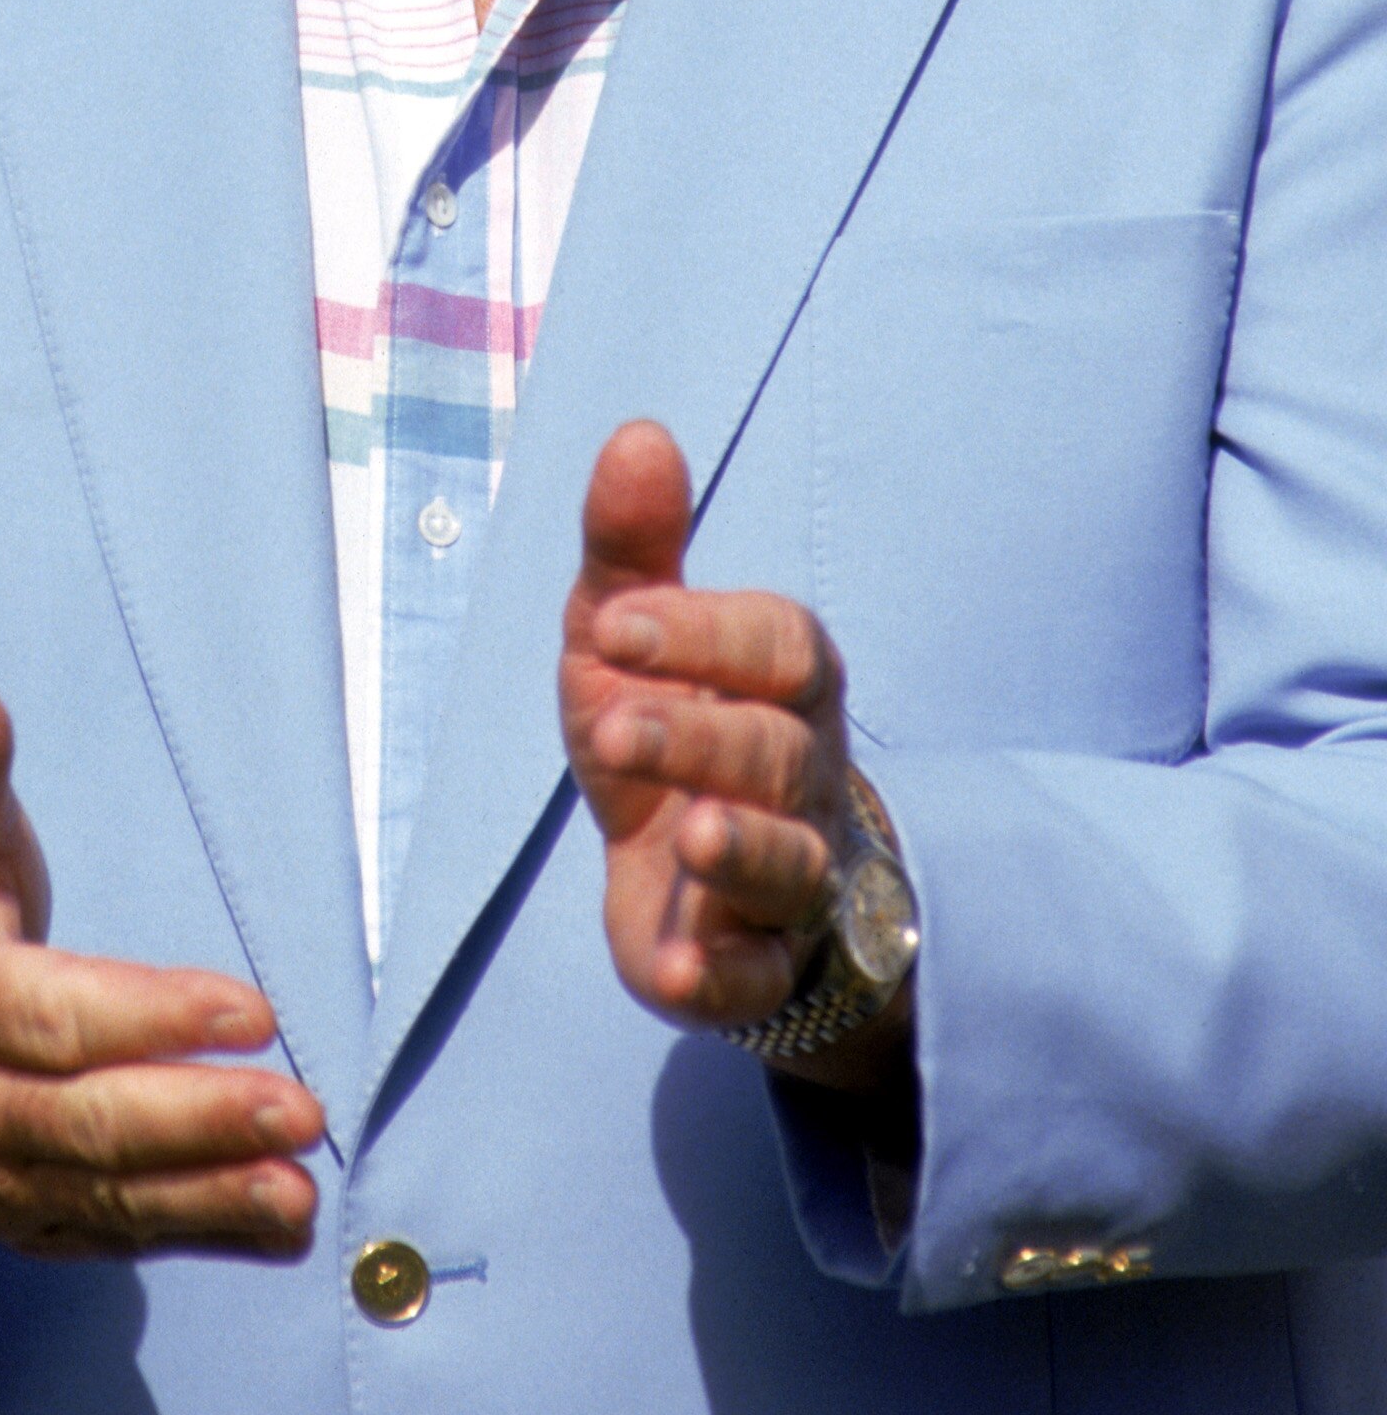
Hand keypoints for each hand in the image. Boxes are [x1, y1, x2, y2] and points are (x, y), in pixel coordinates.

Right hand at [0, 665, 324, 1258]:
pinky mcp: (24, 1219)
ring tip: (302, 1188)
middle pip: (88, 1120)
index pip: (51, 1014)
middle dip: (199, 1119)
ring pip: (107, 1193)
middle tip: (300, 1108)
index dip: (149, 1017)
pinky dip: (200, 1233)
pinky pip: (115, 1234)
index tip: (250, 1008)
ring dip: (211, 1194)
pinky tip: (281, 1224)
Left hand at [560, 420, 900, 1079]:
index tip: (613, 623)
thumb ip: (633, 544)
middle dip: (697, 737)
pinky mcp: (754, 970)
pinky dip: (718, 979)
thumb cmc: (669, 724)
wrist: (693, 874)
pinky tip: (673, 970)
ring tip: (686, 835)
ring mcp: (790, 879)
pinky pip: (755, 982)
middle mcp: (805, 778)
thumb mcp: (630, 633)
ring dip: (739, 849)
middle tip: (609, 726)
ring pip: (789, 866)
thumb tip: (640, 432)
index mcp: (785, 684)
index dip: (704, 633)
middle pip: (777, 753)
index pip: (779, 644)